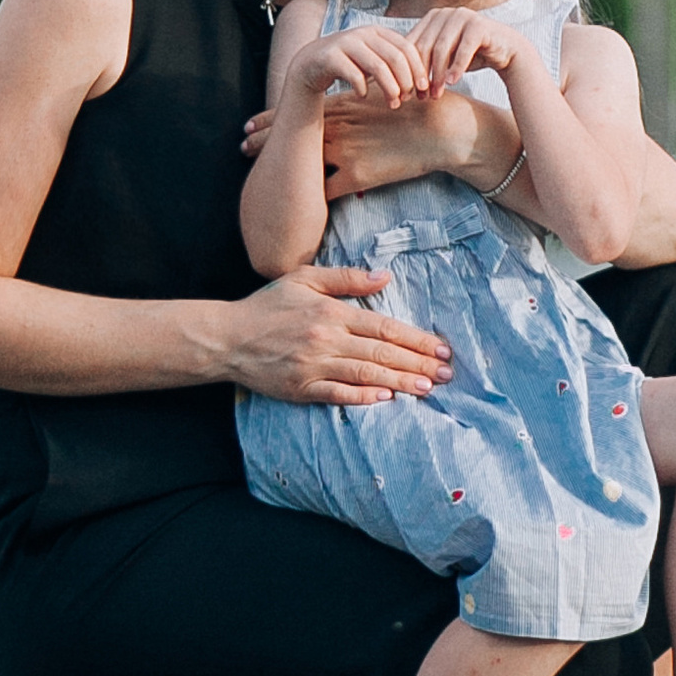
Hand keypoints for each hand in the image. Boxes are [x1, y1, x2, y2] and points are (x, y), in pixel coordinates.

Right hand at [223, 266, 451, 406]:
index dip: (416, 339)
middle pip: (381, 352)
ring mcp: (314, 366)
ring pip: (366, 374)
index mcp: (331, 312)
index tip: (441, 348)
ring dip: (400, 382)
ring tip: (428, 388)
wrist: (228, 338)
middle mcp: (326, 339)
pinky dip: (363, 397)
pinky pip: (338, 394)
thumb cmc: (268, 306)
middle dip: (418, 363)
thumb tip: (385, 276)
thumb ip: (347, 278)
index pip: (384, 327)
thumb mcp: (305, 278)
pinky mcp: (301, 389)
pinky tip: (386, 398)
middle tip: (447, 374)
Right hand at [288, 23, 426, 107]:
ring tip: (393, 104)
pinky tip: (364, 95)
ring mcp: (345, 43)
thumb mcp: (373, 59)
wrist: (310, 64)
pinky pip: (354, 75)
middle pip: (395, 57)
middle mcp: (363, 33)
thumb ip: (394, 64)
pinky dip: (363, 88)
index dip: (419, 69)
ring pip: (377, 66)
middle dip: (406, 81)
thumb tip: (425, 82)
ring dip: (390, 88)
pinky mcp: (330, 56)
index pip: (407, 48)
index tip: (424, 88)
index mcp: (378, 31)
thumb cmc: (349, 65)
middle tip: (407, 99)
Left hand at [400, 6, 522, 89]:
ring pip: (442, 49)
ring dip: (438, 74)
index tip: (408, 92)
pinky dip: (457, 67)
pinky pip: (463, 49)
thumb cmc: (470, 55)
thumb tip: (393, 80)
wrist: (505, 50)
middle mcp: (444, 13)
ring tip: (437, 94)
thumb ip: (423, 60)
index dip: (408, 69)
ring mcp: (461, 16)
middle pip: (424, 47)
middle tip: (420, 96)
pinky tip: (454, 83)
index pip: (412, 44)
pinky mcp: (478, 25)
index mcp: (431, 18)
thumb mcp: (443, 56)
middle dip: (421, 74)